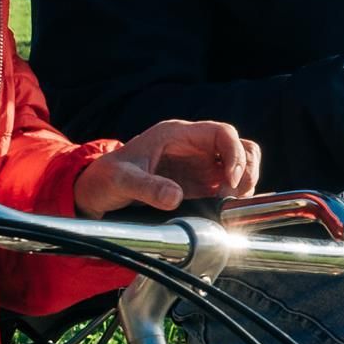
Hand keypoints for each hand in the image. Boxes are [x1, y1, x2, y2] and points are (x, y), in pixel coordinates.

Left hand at [76, 117, 263, 217]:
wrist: (97, 192)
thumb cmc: (106, 178)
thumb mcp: (122, 180)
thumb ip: (147, 187)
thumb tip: (175, 198)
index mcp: (177, 135)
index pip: (221, 132)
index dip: (234, 153)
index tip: (231, 179)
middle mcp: (193, 148)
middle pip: (238, 146)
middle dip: (247, 168)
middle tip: (237, 194)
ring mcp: (198, 167)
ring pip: (239, 165)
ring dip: (244, 183)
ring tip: (232, 204)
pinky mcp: (198, 187)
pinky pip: (228, 186)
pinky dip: (235, 197)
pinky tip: (226, 211)